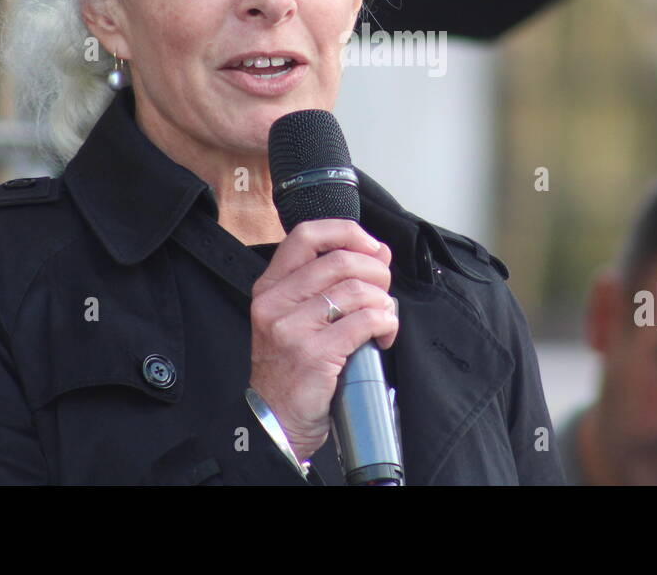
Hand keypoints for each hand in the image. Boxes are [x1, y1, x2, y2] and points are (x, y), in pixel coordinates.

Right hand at [248, 219, 398, 463]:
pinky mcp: (313, 354)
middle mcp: (275, 302)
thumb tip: (379, 251)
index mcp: (270, 287)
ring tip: (384, 318)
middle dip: (376, 272)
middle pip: (340, 260)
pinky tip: (384, 335)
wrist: (276, 423)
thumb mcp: (300, 318)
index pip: (306, 235)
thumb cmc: (293, 369)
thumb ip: (334, 282)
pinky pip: (365, 322)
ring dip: (384, 302)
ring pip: (357, 291)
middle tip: (384, 291)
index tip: (371, 247)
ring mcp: (291, 329)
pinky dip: (385, 323)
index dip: (346, 232)